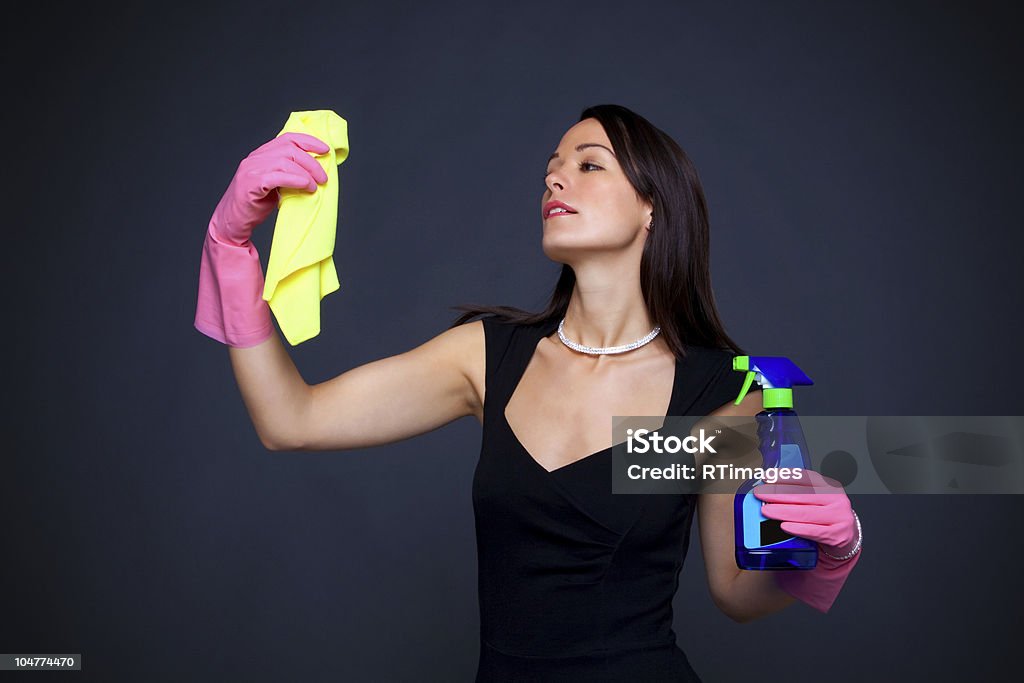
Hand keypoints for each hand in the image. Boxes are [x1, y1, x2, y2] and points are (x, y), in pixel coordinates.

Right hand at [209, 132, 329, 246]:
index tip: (325, 150)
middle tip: (323, 177)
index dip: (309, 141)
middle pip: (289, 149)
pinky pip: (276, 177)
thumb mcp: (275, 184)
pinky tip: (305, 186)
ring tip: (315, 186)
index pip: (288, 138)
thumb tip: (314, 173)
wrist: (232, 222)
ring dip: (305, 172)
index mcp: (261, 154)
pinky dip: (294, 180)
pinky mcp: (250, 184)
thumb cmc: (255, 204)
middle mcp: (255, 158)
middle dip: (311, 162)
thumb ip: (288, 174)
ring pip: (284, 161)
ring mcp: (250, 170)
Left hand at [753, 469, 857, 555]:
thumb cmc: (827, 517)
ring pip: (806, 513)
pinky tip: (784, 526)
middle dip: (778, 494)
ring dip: (783, 512)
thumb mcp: (818, 501)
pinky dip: (797, 529)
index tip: (768, 477)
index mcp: (830, 487)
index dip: (785, 477)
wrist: (848, 538)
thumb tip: (770, 489)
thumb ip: (800, 493)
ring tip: (766, 511)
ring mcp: (839, 517)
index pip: (806, 478)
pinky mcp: (837, 535)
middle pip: (802, 495)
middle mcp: (837, 500)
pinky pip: (814, 531)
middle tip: (761, 495)